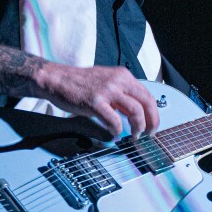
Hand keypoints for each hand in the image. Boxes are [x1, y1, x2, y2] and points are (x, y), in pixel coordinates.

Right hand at [33, 61, 159, 137]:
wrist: (57, 79)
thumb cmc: (80, 83)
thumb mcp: (107, 82)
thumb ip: (122, 94)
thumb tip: (136, 113)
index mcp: (123, 76)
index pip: (147, 95)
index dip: (154, 113)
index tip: (153, 125)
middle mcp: (118, 80)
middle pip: (146, 102)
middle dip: (152, 121)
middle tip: (149, 134)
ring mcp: (107, 90)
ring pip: (135, 111)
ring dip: (138, 127)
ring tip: (135, 135)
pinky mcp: (95, 101)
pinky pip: (114, 120)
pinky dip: (117, 130)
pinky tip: (114, 133)